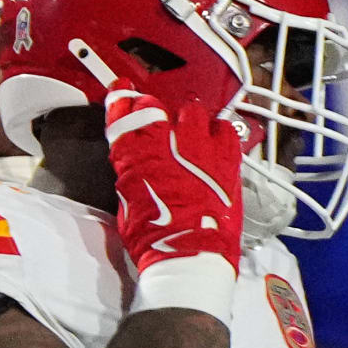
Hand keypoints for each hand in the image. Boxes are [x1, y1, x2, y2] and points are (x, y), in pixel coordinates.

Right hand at [100, 83, 245, 274]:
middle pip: (157, 108)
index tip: (121, 91)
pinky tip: (213, 141)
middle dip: (152, 108)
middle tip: (155, 115)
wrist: (191, 256)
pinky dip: (217, 131)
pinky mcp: (227, 158)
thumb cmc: (154, 240)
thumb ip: (132, 178)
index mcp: (137, 160)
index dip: (121, 101)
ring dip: (187, 119)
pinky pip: (224, 129)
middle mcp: (168, 147)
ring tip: (188, 130)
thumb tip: (134, 168)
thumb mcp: (129, 206)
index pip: (125, 118)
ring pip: (193, 112)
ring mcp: (201, 149)